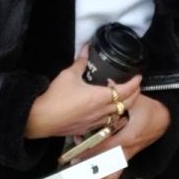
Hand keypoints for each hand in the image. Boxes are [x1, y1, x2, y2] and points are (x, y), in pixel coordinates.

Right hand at [25, 51, 140, 139]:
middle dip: (134, 95)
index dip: (134, 84)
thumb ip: (81, 62)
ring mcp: (94, 122)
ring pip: (117, 116)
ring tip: (121, 98)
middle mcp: (101, 112)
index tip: (138, 77)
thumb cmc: (55, 97)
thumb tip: (86, 49)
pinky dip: (111, 116)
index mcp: (99, 97)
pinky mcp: (86, 129)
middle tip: (135, 86)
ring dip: (123, 107)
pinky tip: (105, 111)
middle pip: (126, 105)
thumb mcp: (69, 75)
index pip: (125, 91)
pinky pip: (105, 124)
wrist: (40, 119)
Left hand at [79, 94, 170, 178]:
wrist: (166, 120)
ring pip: (111, 175)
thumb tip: (107, 83)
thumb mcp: (138, 100)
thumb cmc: (151, 110)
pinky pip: (114, 173)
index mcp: (128, 137)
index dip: (90, 151)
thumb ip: (121, 95)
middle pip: (106, 167)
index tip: (75, 153)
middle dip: (89, 172)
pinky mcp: (127, 158)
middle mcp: (126, 151)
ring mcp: (127, 156)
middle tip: (71, 173)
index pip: (105, 147)